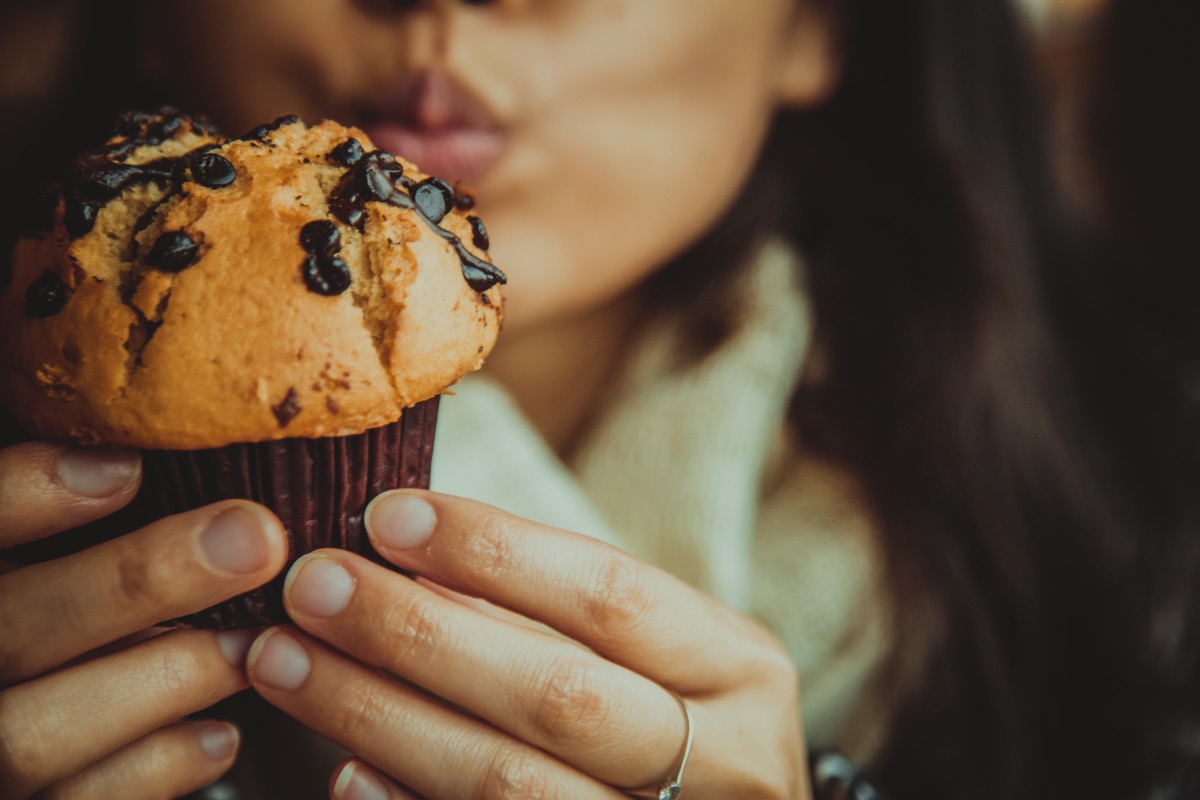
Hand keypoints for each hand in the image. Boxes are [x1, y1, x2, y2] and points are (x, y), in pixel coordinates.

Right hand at [0, 441, 287, 799]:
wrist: (45, 705)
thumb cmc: (65, 611)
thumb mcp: (53, 553)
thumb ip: (57, 508)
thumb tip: (131, 456)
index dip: (27, 497)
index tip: (127, 467)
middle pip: (13, 629)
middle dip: (139, 581)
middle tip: (254, 537)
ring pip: (34, 733)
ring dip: (165, 677)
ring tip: (251, 638)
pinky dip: (159, 765)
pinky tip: (222, 730)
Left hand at [247, 490, 806, 798]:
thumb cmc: (679, 719)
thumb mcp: (660, 654)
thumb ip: (556, 615)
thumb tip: (409, 557)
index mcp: (740, 671)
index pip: (613, 596)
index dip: (496, 554)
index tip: (390, 517)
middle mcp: (727, 763)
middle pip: (556, 695)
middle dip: (418, 634)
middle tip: (315, 585)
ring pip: (510, 786)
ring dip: (382, 718)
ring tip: (292, 662)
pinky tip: (344, 771)